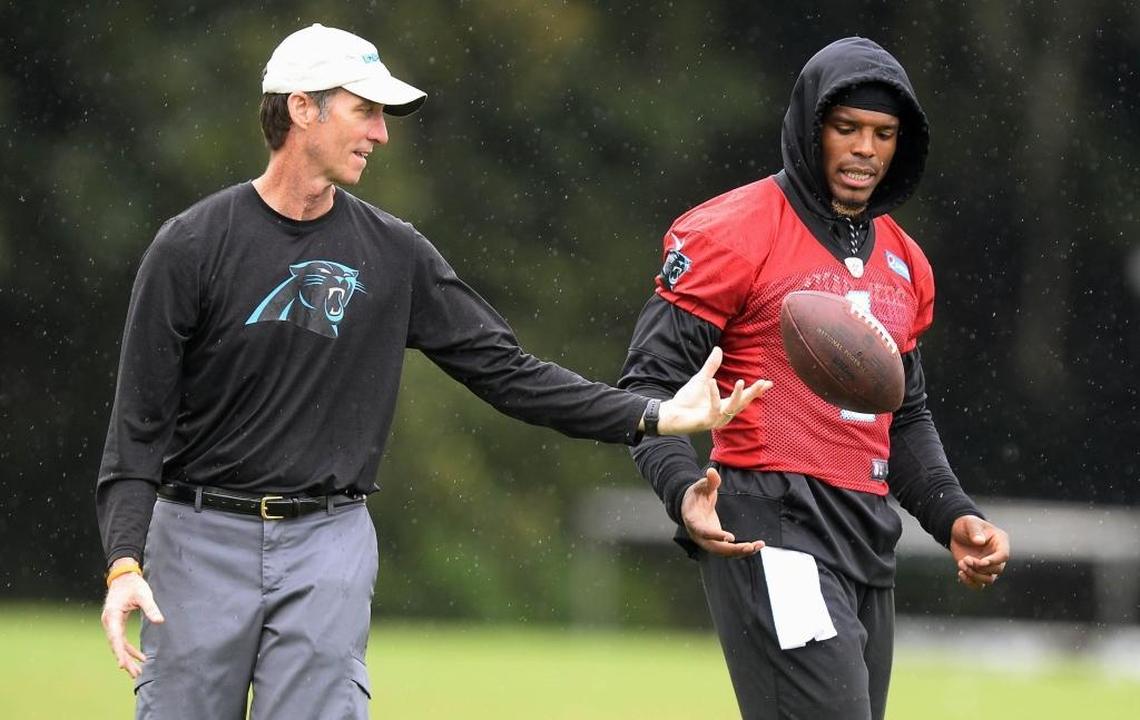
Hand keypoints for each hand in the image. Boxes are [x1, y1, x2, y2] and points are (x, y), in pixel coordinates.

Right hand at [100, 565, 163, 678]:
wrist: (124, 577)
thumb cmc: (133, 585)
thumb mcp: (144, 594)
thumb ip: (151, 608)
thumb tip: (160, 621)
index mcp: (112, 615)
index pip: (115, 638)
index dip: (120, 652)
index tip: (122, 665)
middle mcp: (109, 622)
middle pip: (116, 645)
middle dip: (125, 660)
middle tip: (135, 674)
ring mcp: (112, 623)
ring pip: (118, 645)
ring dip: (127, 657)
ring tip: (137, 671)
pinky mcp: (117, 623)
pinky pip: (122, 640)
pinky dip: (130, 649)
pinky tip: (140, 657)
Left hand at [656, 347, 771, 434]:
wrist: (671, 413)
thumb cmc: (687, 399)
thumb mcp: (702, 379)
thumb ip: (711, 366)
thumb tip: (718, 349)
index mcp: (725, 405)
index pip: (745, 398)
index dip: (756, 391)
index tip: (769, 383)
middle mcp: (723, 414)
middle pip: (743, 404)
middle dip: (754, 393)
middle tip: (764, 383)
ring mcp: (716, 419)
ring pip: (732, 408)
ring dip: (738, 395)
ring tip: (742, 381)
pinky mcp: (706, 422)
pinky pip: (714, 408)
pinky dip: (714, 394)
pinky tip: (713, 382)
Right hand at [681, 467, 764, 557]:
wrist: (690, 506)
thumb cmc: (695, 496)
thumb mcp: (700, 486)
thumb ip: (709, 482)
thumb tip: (712, 472)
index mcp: (693, 521)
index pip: (703, 531)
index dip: (715, 535)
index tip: (730, 537)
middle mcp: (699, 535)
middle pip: (715, 547)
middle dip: (732, 549)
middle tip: (749, 546)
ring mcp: (708, 541)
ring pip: (723, 552)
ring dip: (740, 552)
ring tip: (757, 546)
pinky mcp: (716, 543)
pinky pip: (728, 550)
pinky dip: (741, 550)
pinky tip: (755, 546)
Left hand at [949, 515, 1009, 589]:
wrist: (957, 532)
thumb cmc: (967, 525)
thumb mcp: (970, 524)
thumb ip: (975, 531)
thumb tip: (980, 541)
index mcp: (1000, 542)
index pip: (1003, 555)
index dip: (994, 561)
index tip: (981, 562)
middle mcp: (997, 556)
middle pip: (997, 570)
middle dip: (980, 567)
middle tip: (965, 559)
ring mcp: (989, 566)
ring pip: (989, 580)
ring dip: (974, 575)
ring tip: (961, 564)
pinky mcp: (979, 572)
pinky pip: (979, 585)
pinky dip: (970, 582)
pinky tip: (960, 573)